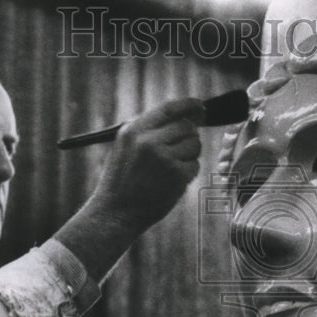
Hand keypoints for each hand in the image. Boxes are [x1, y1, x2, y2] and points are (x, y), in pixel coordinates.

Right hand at [54, 98, 202, 281]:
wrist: (116, 212)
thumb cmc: (122, 180)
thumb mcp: (125, 147)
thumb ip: (149, 130)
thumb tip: (183, 116)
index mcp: (134, 130)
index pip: (169, 108)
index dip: (188, 105)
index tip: (200, 106)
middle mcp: (148, 141)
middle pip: (186, 126)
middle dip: (189, 136)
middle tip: (182, 148)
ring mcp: (164, 158)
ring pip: (194, 145)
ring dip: (189, 155)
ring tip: (171, 168)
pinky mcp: (176, 175)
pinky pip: (194, 165)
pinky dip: (187, 173)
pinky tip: (171, 182)